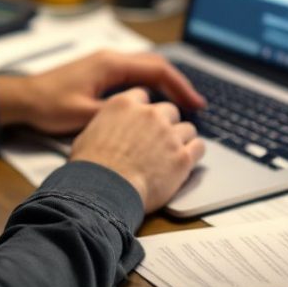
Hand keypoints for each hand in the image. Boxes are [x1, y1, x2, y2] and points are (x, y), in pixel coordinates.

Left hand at [0, 50, 205, 134]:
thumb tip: (146, 117)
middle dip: (178, 85)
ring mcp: (105, 64)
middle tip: (196, 107)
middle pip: (155, 66)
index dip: (180, 86)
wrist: (23, 99)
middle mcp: (110, 58)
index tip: (196, 104)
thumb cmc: (49, 105)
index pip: (156, 69)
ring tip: (182, 107)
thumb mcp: (85, 114)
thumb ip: (116, 113)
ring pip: (145, 69)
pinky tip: (156, 105)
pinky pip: (133, 76)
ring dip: (165, 85)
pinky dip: (150, 87)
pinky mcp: (100, 73)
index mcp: (110, 64)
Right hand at [69, 88, 204, 209]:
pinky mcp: (183, 157)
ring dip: (181, 139)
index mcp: (123, 105)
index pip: (143, 96)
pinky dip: (194, 153)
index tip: (144, 119)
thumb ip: (105, 126)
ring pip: (187, 128)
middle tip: (159, 139)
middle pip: (169, 110)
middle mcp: (149, 115)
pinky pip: (199, 147)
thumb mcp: (87, 136)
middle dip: (166, 123)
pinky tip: (187, 160)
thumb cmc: (91, 168)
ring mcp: (168, 134)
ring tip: (173, 153)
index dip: (144, 109)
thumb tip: (106, 132)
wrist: (105, 190)